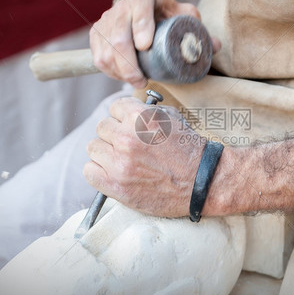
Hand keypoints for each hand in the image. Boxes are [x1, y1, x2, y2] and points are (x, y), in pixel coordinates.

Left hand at [83, 97, 205, 216]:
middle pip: (102, 128)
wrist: (203, 181)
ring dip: (105, 152)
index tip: (131, 126)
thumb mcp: (171, 118)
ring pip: (93, 148)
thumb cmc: (189, 149)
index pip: (115, 107)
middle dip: (114, 134)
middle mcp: (127, 139)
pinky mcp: (116, 186)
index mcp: (140, 118)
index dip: (124, 117)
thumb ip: (145, 111)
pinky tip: (113, 173)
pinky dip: (98, 172)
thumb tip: (124, 110)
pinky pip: (89, 172)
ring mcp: (120, 164)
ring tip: (122, 159)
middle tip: (128, 145)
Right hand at [89, 0, 207, 87]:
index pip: (140, 8)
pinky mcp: (97, 33)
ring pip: (105, 51)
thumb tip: (216, 46)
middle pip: (118, 38)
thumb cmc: (163, 11)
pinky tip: (122, 77)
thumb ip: (198, 28)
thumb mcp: (182, 13)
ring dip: (118, 72)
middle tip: (142, 80)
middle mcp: (121, 7)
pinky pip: (97, 56)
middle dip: (128, 65)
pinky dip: (109, 71)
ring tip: (135, 81)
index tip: (145, 47)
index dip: (141, 27)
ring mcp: (106, 20)